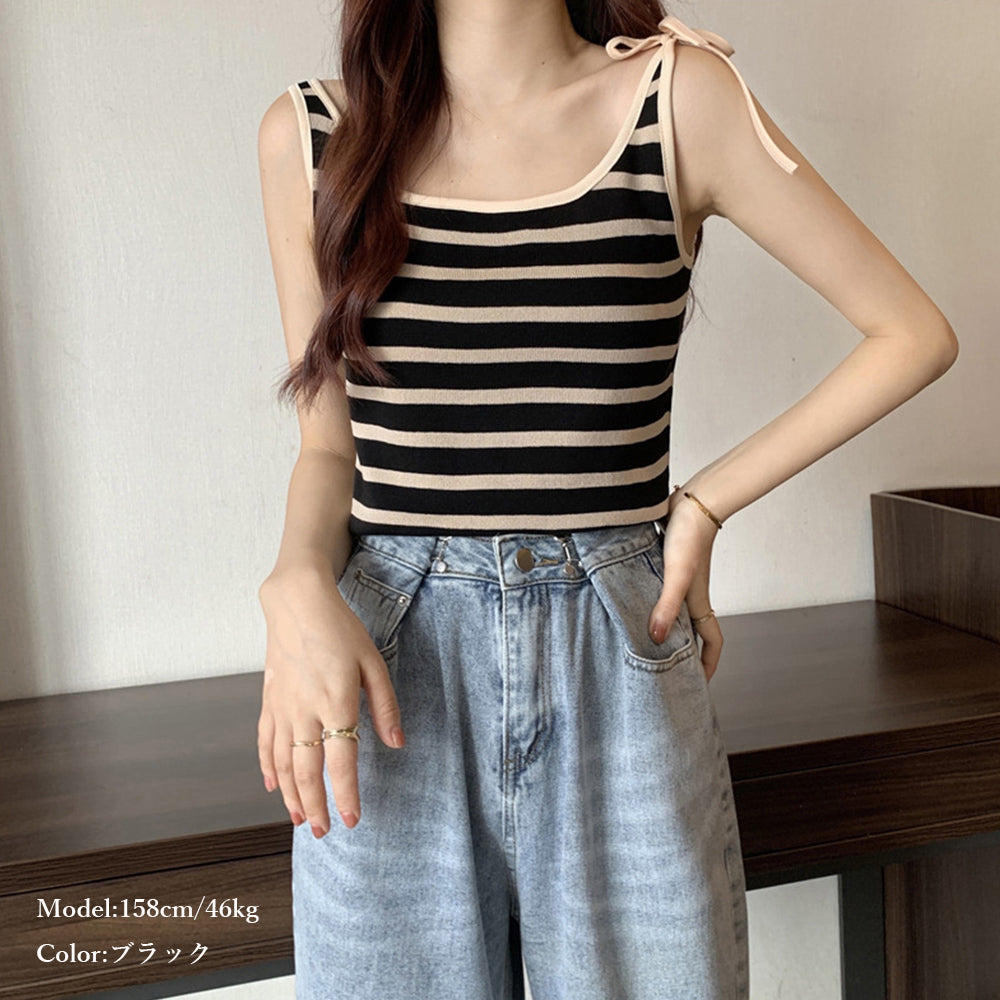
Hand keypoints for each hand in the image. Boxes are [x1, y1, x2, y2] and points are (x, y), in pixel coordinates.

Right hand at [256, 564, 404, 835]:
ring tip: (299, 819)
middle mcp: (305, 711)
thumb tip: (397, 742)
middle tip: (322, 832)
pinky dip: (268, 766)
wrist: (297, 603)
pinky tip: (273, 784)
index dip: (346, 794)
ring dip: (291, 794)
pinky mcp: (269, 700)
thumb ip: (385, 705)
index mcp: (336, 702)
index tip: (352, 820)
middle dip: (315, 805)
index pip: (341, 761)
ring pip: (283, 762)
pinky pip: (265, 741)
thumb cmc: (340, 629)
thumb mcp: (374, 662)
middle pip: (307, 770)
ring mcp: (283, 707)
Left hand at [648, 491, 723, 681]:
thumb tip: (655, 638)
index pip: (712, 642)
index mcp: (698, 603)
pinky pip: (661, 592)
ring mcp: (679, 581)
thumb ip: (666, 606)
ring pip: (675, 612)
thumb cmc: (689, 537)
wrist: (692, 502)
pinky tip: (631, 603)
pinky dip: (652, 602)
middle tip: (663, 670)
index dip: (708, 665)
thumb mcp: (676, 576)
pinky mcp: (666, 565)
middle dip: (683, 652)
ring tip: (642, 641)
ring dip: (665, 626)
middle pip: (691, 631)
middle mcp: (691, 595)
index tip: (698, 684)